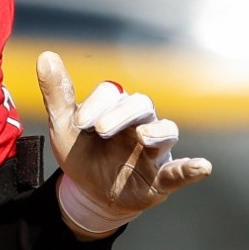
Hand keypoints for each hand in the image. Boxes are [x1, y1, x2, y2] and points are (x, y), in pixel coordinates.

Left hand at [35, 50, 212, 237]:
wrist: (88, 194)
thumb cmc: (82, 153)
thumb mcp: (64, 126)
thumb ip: (58, 93)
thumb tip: (46, 56)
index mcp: (115, 108)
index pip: (113, 94)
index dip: (98, 104)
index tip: (80, 123)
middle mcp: (139, 123)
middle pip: (142, 105)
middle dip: (122, 114)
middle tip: (100, 130)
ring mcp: (153, 150)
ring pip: (166, 131)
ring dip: (157, 132)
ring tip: (144, 137)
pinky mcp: (161, 178)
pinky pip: (180, 171)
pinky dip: (191, 168)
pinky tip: (202, 166)